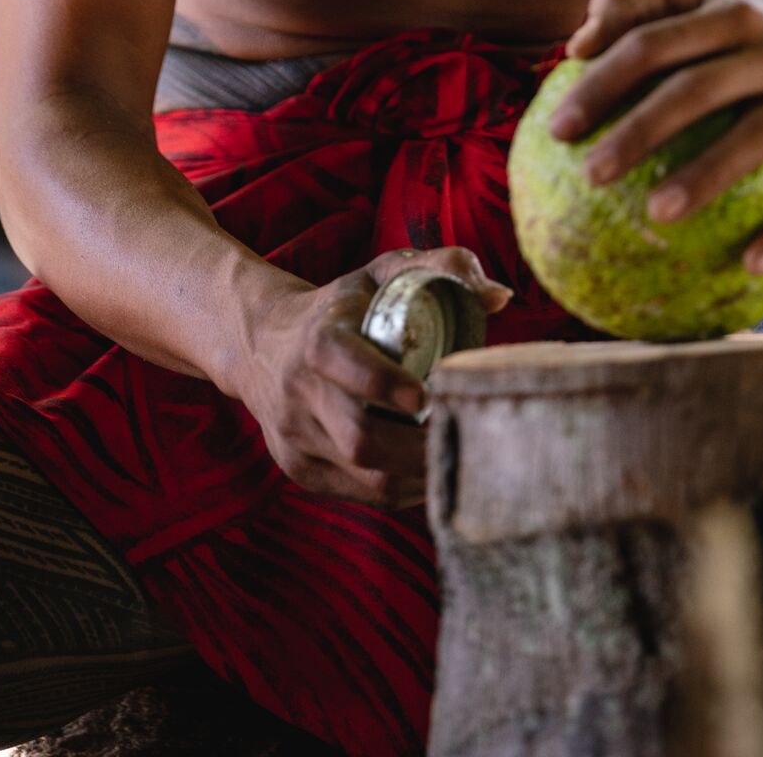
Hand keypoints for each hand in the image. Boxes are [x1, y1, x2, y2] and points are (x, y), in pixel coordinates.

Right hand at [239, 247, 512, 508]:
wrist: (261, 342)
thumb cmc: (343, 305)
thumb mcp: (382, 274)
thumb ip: (440, 269)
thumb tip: (500, 297)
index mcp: (317, 338)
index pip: (341, 362)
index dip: (383, 383)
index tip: (427, 396)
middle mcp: (298, 392)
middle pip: (358, 438)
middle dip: (419, 447)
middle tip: (467, 437)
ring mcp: (295, 438)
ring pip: (363, 477)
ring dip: (418, 474)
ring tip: (458, 456)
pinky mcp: (300, 469)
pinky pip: (359, 494)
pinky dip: (402, 488)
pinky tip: (429, 470)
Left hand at [553, 0, 762, 273]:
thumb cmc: (753, 35)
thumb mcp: (703, 5)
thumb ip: (638, 7)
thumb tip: (574, 43)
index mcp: (728, 13)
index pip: (652, 41)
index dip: (602, 81)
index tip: (556, 129)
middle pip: (696, 86)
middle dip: (640, 129)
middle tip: (589, 174)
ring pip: (756, 136)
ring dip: (706, 177)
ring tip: (654, 215)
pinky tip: (746, 265)